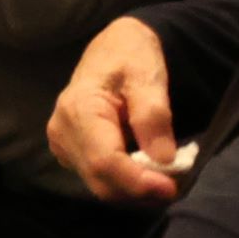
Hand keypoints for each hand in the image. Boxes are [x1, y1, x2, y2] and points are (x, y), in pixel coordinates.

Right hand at [45, 18, 184, 204]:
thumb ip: (153, 117)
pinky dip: (125, 182)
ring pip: (99, 184)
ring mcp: (63, 143)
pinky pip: (98, 178)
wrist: (114, 47)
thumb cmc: (130, 55)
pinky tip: (145, 169)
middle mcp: (62, 131)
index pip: (104, 160)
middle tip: (176, 183)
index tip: (171, 187)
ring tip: (164, 176)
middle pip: (100, 180)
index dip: (137, 181)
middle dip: (139, 190)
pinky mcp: (70, 150)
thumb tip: (163, 160)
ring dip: (134, 189)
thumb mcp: (147, 77)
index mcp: (78, 109)